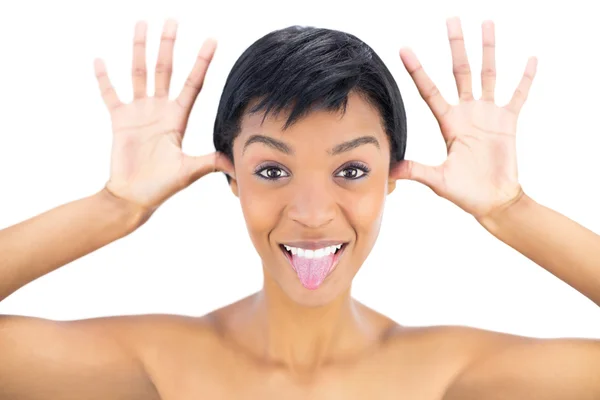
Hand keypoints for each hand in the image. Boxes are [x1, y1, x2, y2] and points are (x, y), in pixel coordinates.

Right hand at [94, 19, 233, 217]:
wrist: (134, 197)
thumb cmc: (162, 187)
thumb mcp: (189, 171)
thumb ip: (210, 162)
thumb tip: (236, 164)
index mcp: (177, 118)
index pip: (193, 83)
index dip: (201, 62)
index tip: (212, 40)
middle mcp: (159, 110)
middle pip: (165, 70)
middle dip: (168, 45)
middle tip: (172, 19)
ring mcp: (139, 112)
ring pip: (139, 73)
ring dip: (139, 49)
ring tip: (141, 24)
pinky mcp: (119, 120)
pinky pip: (110, 94)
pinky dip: (104, 79)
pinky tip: (100, 59)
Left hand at [393, 17, 536, 218]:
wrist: (493, 201)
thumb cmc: (465, 192)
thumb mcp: (438, 180)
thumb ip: (416, 171)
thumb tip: (389, 171)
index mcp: (448, 123)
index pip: (430, 90)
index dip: (418, 70)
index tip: (404, 49)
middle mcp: (466, 113)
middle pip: (460, 71)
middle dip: (456, 45)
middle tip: (451, 19)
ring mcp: (488, 115)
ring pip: (488, 74)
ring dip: (488, 50)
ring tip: (487, 24)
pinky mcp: (508, 122)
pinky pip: (518, 95)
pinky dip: (524, 79)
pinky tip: (530, 59)